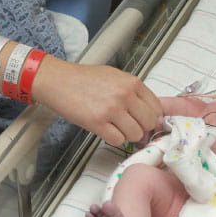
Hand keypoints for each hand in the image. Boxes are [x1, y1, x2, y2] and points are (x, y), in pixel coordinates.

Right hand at [33, 59, 162, 145]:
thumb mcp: (115, 76)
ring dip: (126, 135)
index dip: (152, 117)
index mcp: (132, 82)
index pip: (157, 108)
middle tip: (129, 126)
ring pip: (135, 135)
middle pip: (149, 123)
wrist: (58, 80)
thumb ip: (133, 91)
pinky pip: (118, 140)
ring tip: (115, 127)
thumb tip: (149, 110)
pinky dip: (113, 139)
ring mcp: (112, 109)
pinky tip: (105, 130)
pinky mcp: (97, 122)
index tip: (144, 121)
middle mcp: (125, 95)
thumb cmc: (83, 78)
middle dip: (141, 128)